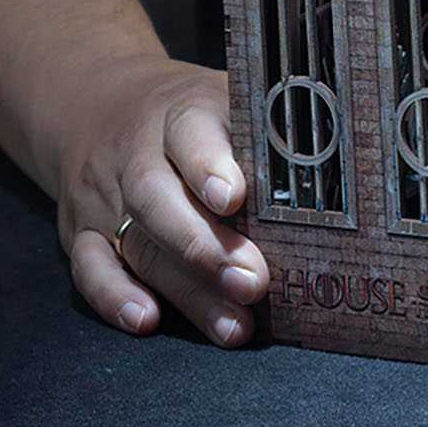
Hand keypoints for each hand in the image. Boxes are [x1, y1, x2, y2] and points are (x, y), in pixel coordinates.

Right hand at [52, 54, 266, 344]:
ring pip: (138, 243)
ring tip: (234, 326)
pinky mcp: (80, 232)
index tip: (234, 197)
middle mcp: (136, 155)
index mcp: (181, 113)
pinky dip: (113, 296)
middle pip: (158, 199)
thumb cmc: (196, 116)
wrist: (98, 103)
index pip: (191, 133)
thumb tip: (347, 164)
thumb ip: (272, 131)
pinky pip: (89, 267)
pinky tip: (147, 320)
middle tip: (253, 282)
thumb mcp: (231, 101)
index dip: (209, 165)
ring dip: (186, 290)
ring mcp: (104, 196)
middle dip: (206, 247)